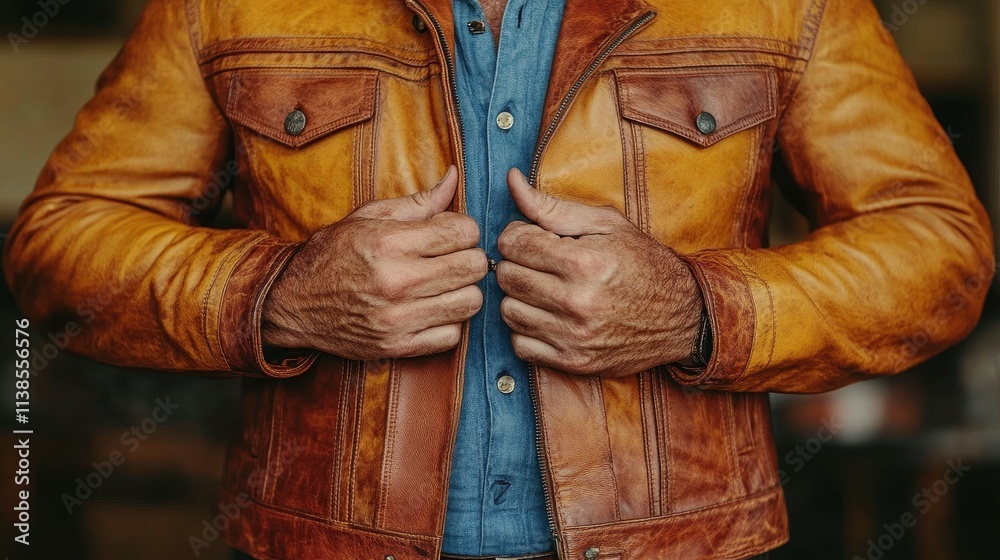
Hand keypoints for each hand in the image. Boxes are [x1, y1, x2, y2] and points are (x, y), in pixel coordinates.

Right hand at [262, 166, 487, 359]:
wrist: (292, 303)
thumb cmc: (333, 254)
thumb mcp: (368, 217)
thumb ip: (418, 202)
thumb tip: (454, 177)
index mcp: (389, 242)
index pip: (464, 232)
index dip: (464, 229)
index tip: (451, 233)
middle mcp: (395, 281)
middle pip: (474, 267)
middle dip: (469, 257)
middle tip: (453, 258)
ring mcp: (397, 319)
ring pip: (470, 303)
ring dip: (463, 291)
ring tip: (444, 284)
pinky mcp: (396, 347)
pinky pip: (452, 336)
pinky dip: (448, 323)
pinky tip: (432, 309)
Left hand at [496, 169, 702, 375]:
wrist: (682, 316)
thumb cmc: (643, 263)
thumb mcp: (606, 224)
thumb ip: (552, 206)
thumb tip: (511, 180)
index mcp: (584, 262)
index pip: (513, 244)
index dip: (516, 236)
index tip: (529, 238)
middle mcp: (576, 302)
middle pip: (507, 278)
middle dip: (515, 264)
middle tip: (537, 263)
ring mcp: (574, 336)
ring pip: (508, 312)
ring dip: (519, 298)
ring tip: (543, 289)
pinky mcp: (574, 362)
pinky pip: (521, 345)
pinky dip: (526, 331)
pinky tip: (547, 316)